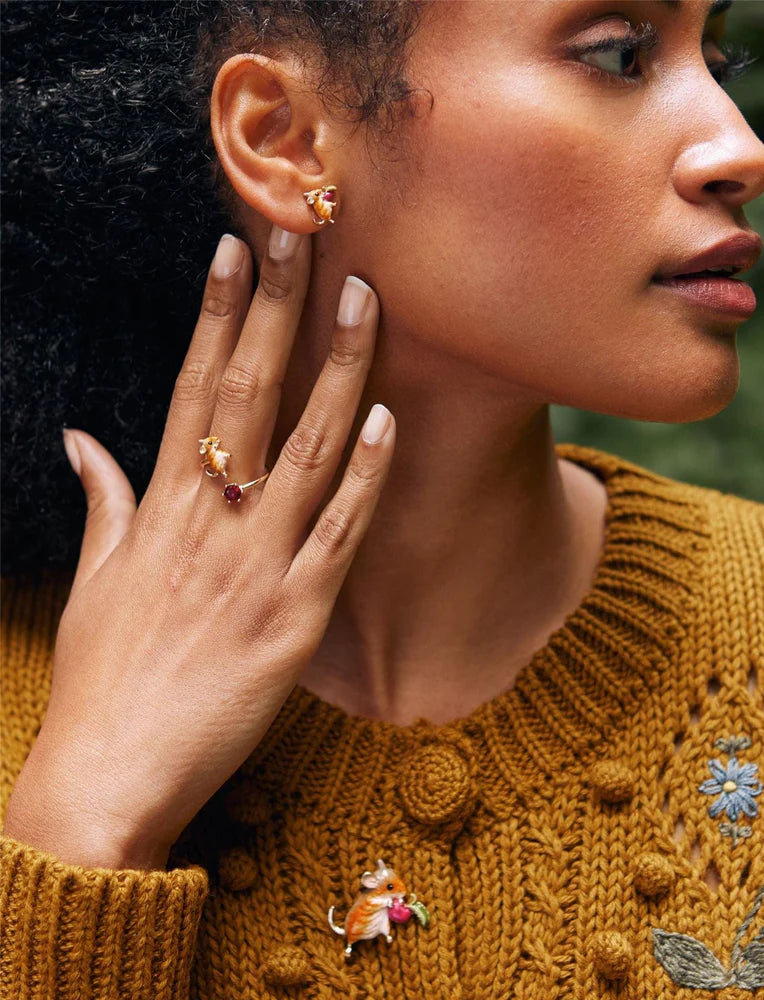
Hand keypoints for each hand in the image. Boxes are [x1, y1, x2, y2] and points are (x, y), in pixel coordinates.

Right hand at [3, 229, 392, 868]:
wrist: (112, 775)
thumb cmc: (102, 676)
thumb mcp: (93, 579)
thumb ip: (102, 499)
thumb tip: (81, 438)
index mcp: (160, 507)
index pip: (191, 385)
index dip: (217, 313)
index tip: (235, 249)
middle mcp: (210, 522)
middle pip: (249, 394)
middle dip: (279, 308)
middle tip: (304, 232)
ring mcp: (257, 566)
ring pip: (306, 448)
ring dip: (337, 368)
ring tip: (364, 301)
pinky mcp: (296, 618)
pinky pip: (339, 534)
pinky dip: (363, 476)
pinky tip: (386, 420)